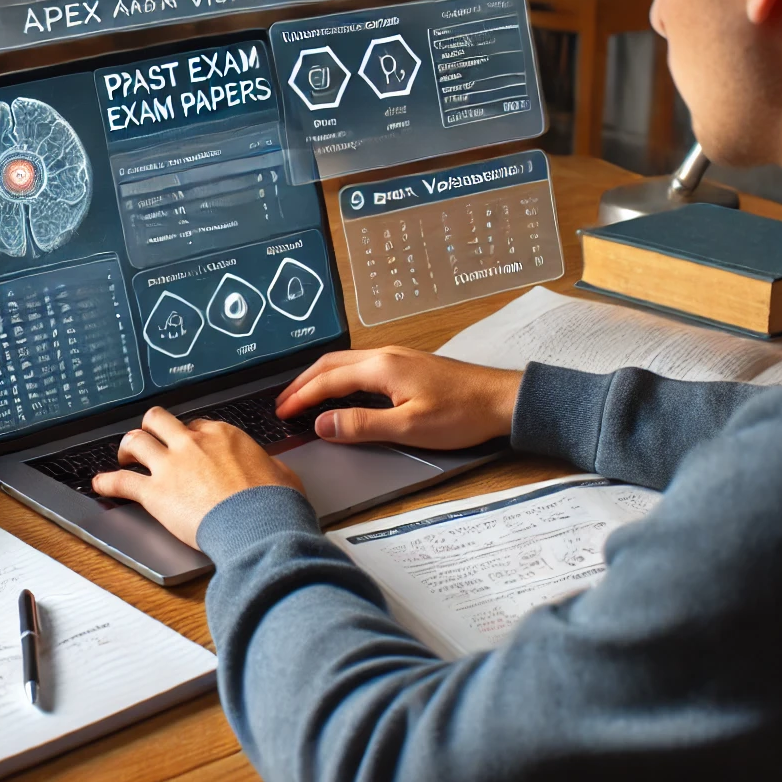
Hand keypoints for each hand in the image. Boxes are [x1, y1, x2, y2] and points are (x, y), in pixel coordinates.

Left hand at [91, 407, 304, 549]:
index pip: (197, 425)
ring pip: (136, 440)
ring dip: (127, 448)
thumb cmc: (273, 503)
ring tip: (123, 457)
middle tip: (150, 440)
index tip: (188, 447)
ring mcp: (171, 465)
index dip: (189, 437)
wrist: (259, 524)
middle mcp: (193, 443)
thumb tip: (272, 471)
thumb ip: (268, 467)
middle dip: (153, 428)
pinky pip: (121, 481)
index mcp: (223, 435)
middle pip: (160, 420)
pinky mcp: (156, 493)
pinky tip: (100, 484)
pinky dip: (107, 482)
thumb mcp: (281, 473)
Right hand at [275, 346, 522, 449]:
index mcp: (381, 367)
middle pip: (331, 363)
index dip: (301, 396)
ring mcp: (397, 356)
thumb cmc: (460, 415)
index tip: (281, 411)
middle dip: (303, 382)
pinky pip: (361, 364)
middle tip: (282, 402)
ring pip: (346, 361)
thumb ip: (362, 425)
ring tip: (303, 395)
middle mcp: (385, 355)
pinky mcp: (408, 363)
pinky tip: (340, 390)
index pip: (328, 380)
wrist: (500, 399)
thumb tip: (322, 423)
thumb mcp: (408, 427)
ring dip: (320, 377)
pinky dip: (340, 376)